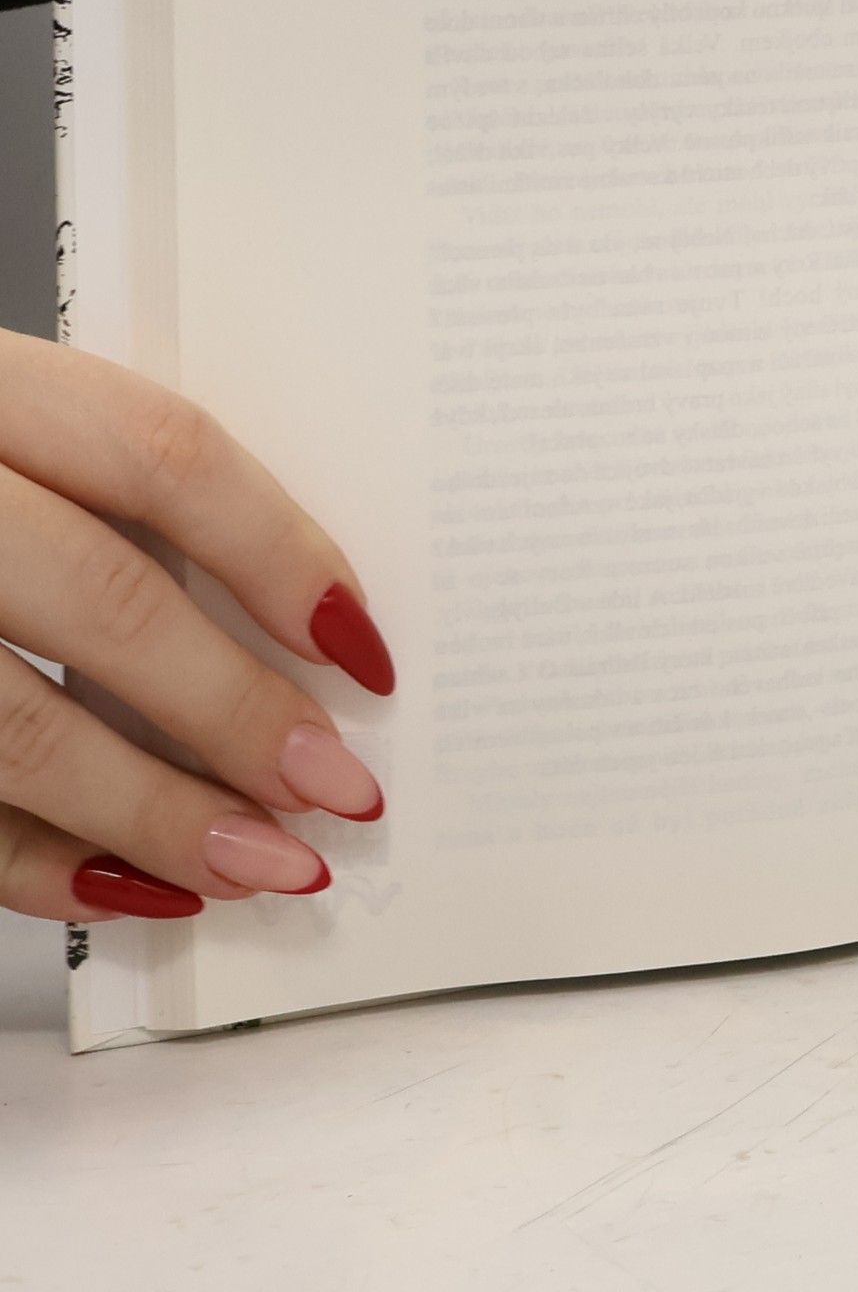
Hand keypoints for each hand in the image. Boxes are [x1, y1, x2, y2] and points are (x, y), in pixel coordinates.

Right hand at [0, 330, 390, 923]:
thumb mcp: (24, 434)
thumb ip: (128, 505)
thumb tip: (301, 623)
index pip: (163, 453)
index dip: (279, 553)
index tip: (360, 644)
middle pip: (105, 597)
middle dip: (237, 710)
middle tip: (335, 785)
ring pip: (16, 727)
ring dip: (157, 814)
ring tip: (264, 863)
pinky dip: (36, 865)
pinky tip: (132, 886)